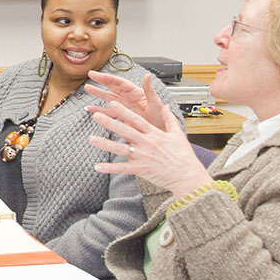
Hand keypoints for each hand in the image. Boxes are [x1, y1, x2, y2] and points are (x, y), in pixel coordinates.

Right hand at [85, 70, 166, 130]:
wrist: (159, 132)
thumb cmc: (160, 117)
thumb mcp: (155, 103)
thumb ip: (149, 90)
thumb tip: (147, 76)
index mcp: (135, 93)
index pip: (118, 82)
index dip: (106, 78)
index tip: (95, 74)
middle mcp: (128, 98)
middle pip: (112, 87)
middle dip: (100, 82)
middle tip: (89, 76)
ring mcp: (124, 107)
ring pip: (108, 98)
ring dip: (98, 94)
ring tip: (88, 89)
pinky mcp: (122, 116)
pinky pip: (108, 112)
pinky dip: (99, 110)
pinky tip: (92, 109)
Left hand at [89, 101, 212, 199]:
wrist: (187, 176)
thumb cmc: (183, 156)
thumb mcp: (178, 134)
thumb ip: (169, 119)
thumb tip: (166, 106)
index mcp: (155, 133)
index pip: (137, 119)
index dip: (124, 111)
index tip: (113, 104)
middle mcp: (147, 143)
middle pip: (125, 130)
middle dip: (110, 122)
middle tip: (96, 116)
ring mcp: (143, 156)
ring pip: (121, 148)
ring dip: (105, 144)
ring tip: (91, 139)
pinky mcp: (141, 169)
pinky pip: (122, 168)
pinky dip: (110, 168)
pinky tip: (98, 167)